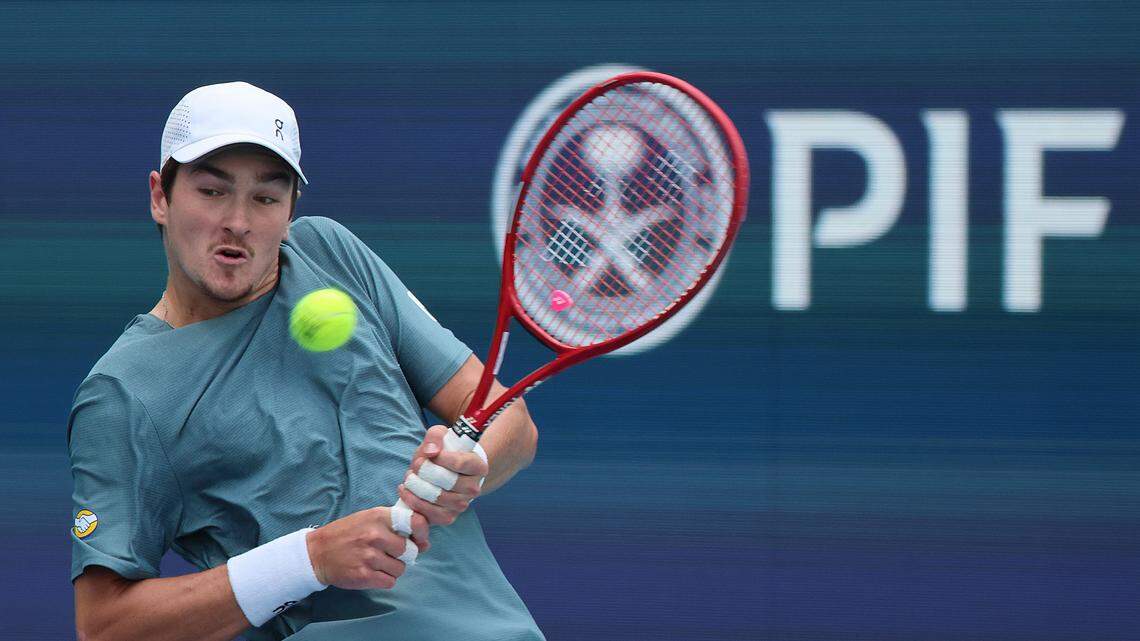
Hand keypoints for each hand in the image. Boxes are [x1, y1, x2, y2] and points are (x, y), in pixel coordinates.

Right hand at [305, 506, 428, 589]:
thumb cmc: (347, 534)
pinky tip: (373, 573)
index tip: (420, 539)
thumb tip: (425, 543)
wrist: (317, 552)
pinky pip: (389, 581)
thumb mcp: (369, 519)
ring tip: (378, 563)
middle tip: (390, 554)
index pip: (415, 521)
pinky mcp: (363, 575)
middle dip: (404, 555)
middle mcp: (375, 535)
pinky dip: (385, 580)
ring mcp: (369, 556)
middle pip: (409, 550)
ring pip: (400, 568)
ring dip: (393, 569)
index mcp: (378, 517)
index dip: (422, 532)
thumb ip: (397, 526)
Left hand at [399, 425, 487, 525]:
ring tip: (410, 477)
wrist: (445, 472)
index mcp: (478, 466)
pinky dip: (414, 502)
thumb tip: (430, 452)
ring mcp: (462, 505)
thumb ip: (435, 437)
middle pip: (447, 482)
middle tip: (416, 465)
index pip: (460, 464)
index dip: (440, 459)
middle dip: (425, 472)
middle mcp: (474, 488)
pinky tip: (407, 491)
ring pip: (436, 499)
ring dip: (416, 487)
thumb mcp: (441, 436)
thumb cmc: (444, 452)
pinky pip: (430, 515)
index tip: (428, 454)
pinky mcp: (448, 517)